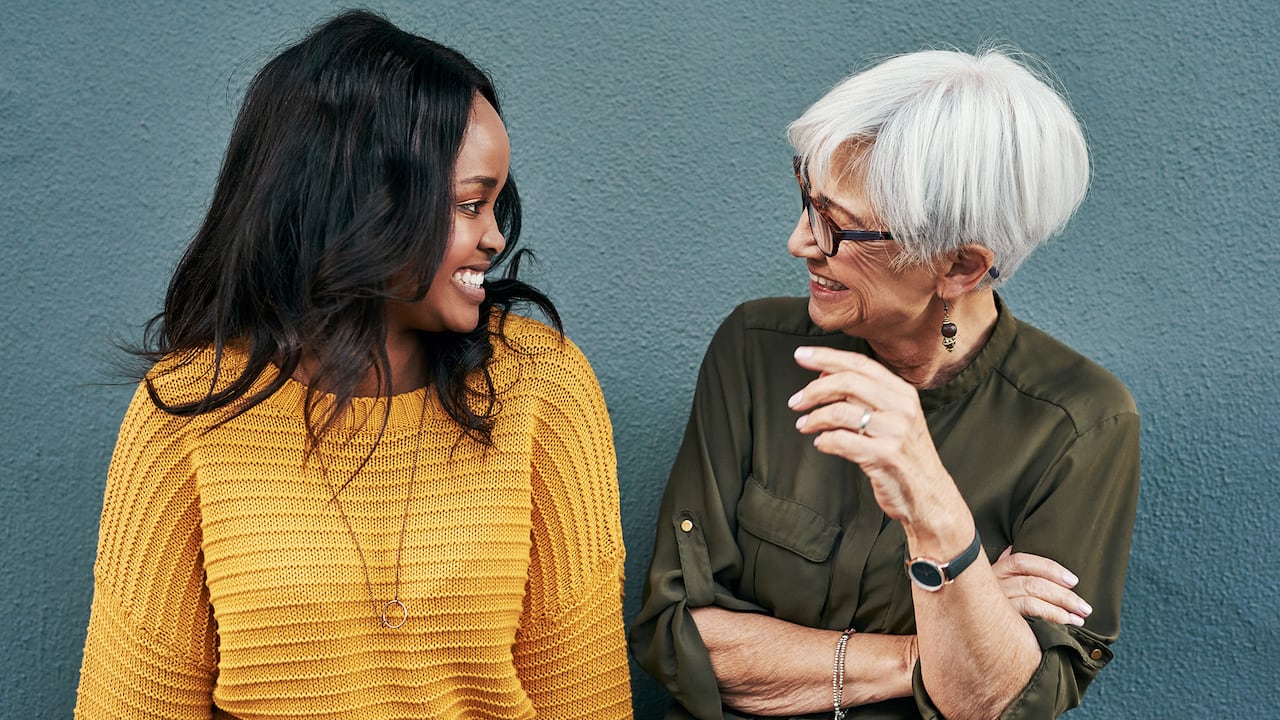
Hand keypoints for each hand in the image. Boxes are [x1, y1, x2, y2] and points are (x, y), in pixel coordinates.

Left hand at [789, 346, 952, 524]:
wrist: (929, 495)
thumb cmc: (905, 454)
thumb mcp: (895, 418)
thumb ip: (865, 395)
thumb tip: (824, 374)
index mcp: (903, 392)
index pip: (860, 364)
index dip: (827, 357)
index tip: (801, 356)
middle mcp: (901, 408)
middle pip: (847, 382)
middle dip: (813, 390)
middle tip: (796, 401)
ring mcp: (894, 432)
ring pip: (839, 412)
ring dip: (814, 418)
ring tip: (804, 425)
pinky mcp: (884, 456)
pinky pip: (841, 441)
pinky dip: (824, 441)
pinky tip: (821, 443)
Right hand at [992, 547, 1091, 626]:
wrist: (970, 640)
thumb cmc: (990, 610)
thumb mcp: (994, 584)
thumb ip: (1004, 569)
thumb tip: (1012, 547)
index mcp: (994, 572)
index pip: (1021, 561)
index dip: (1049, 568)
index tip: (1073, 580)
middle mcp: (991, 585)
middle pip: (1031, 582)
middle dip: (1063, 594)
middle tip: (1084, 607)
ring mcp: (994, 603)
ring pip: (1032, 597)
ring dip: (1061, 607)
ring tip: (1079, 618)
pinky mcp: (999, 620)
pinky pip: (1029, 613)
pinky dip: (1051, 616)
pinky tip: (1064, 623)